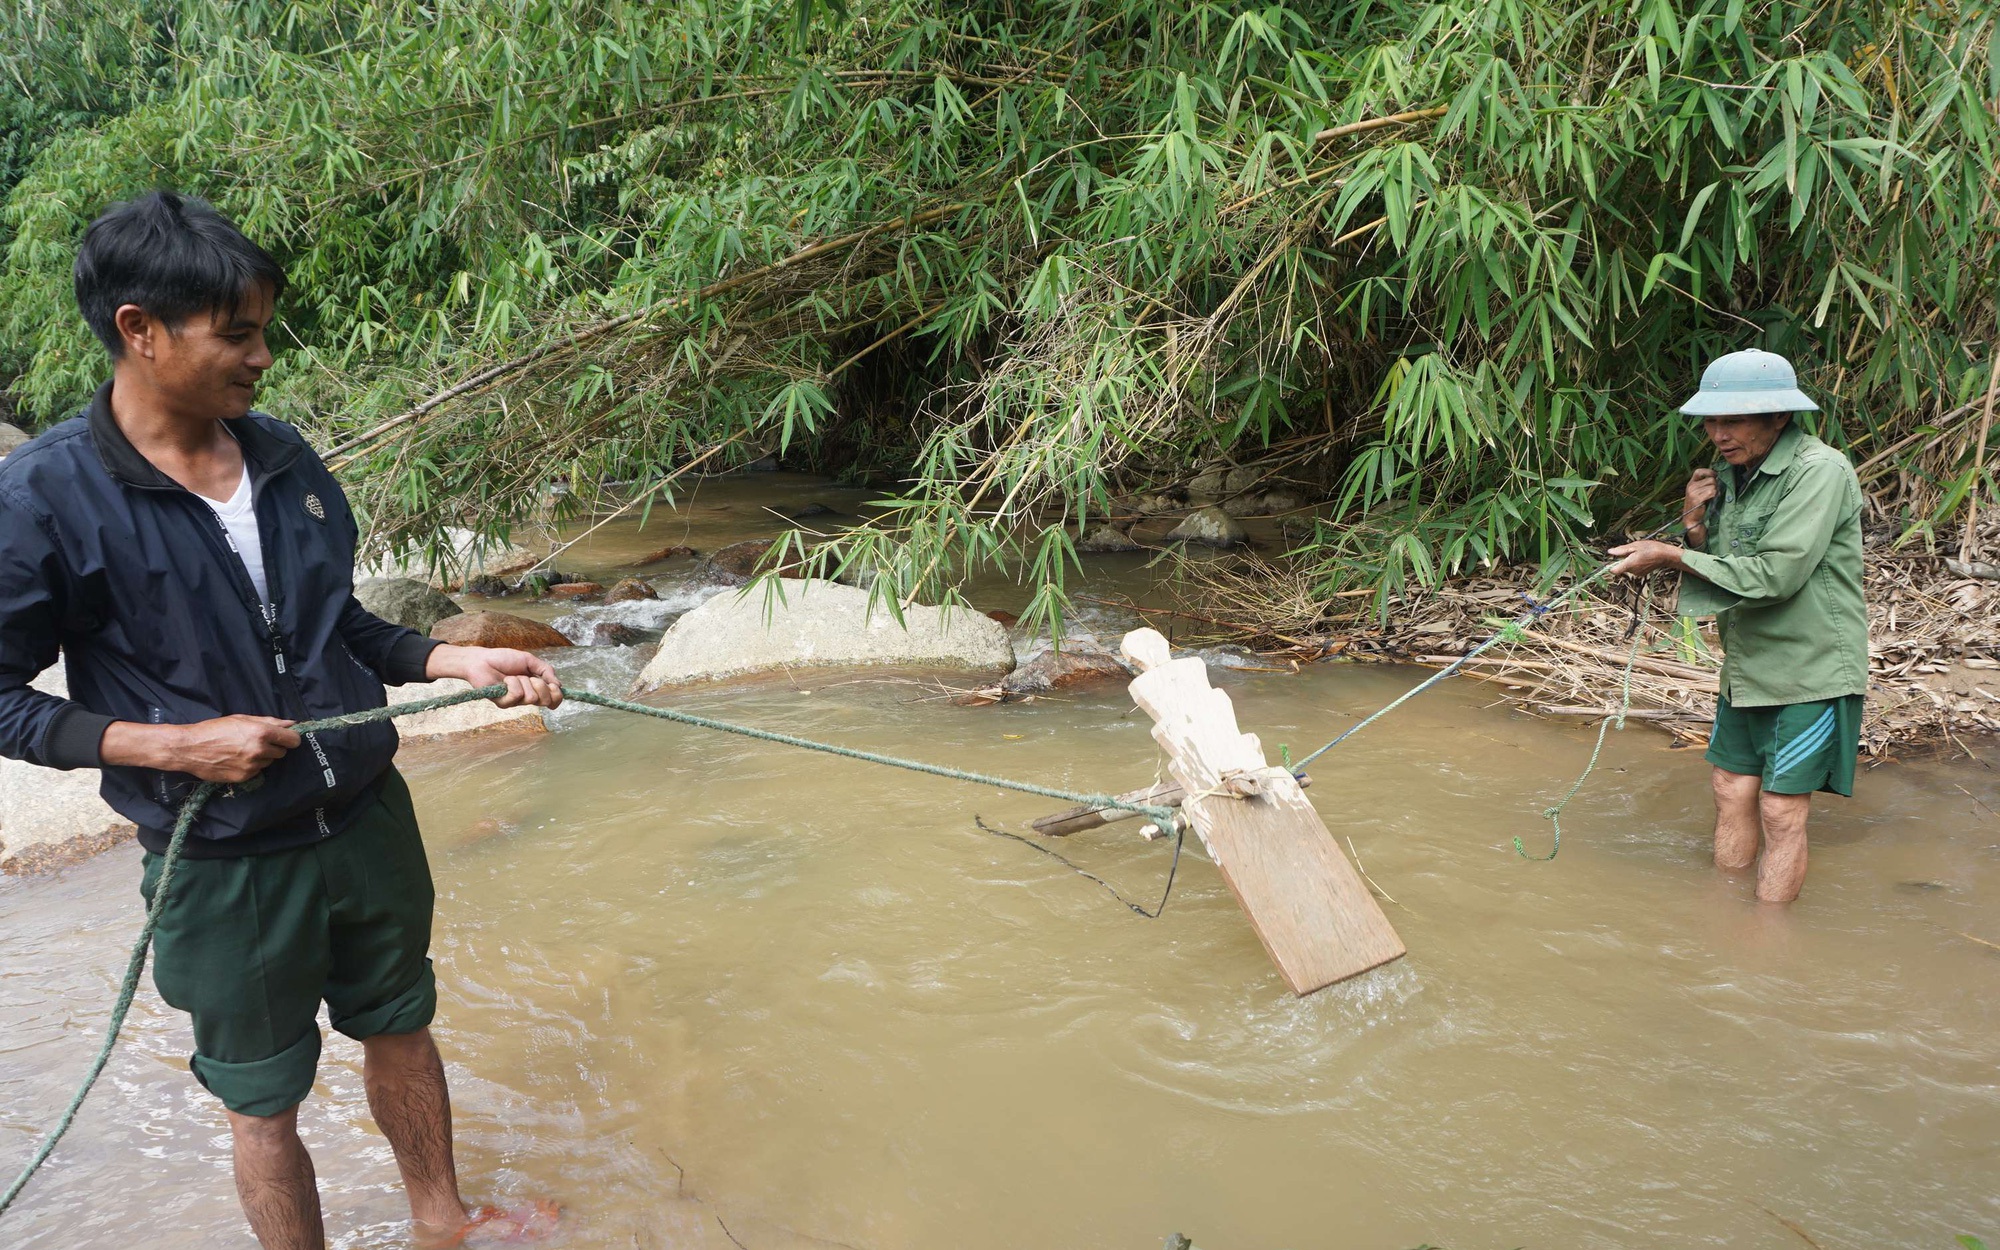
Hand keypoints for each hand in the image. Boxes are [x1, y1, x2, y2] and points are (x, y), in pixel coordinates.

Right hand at [102, 715, 300, 782]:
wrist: (190, 748)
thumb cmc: (215, 729)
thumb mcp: (242, 719)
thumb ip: (269, 722)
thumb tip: (291, 723)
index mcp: (262, 733)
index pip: (293, 740)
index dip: (290, 739)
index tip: (286, 738)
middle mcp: (259, 750)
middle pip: (282, 752)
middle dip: (273, 747)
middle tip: (256, 742)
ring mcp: (252, 766)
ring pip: (269, 762)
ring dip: (261, 757)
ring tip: (242, 750)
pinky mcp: (244, 777)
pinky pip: (257, 772)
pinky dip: (251, 767)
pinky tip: (236, 760)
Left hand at [427, 643, 563, 707]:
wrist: (482, 660)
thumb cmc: (503, 659)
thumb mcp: (530, 660)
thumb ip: (546, 671)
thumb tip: (559, 685)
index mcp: (535, 688)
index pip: (553, 700)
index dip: (556, 695)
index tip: (553, 684)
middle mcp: (527, 698)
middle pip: (546, 701)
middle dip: (541, 686)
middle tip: (530, 677)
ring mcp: (516, 702)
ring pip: (531, 698)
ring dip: (524, 681)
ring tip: (513, 676)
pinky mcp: (504, 703)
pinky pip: (517, 695)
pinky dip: (513, 683)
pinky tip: (505, 680)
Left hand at [1606, 539, 1684, 576]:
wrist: (1666, 555)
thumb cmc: (1651, 548)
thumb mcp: (1635, 546)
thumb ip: (1621, 550)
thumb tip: (1610, 552)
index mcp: (1629, 564)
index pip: (1613, 571)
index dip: (1610, 565)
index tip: (1612, 559)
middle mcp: (1632, 571)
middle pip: (1620, 567)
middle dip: (1622, 560)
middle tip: (1630, 551)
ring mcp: (1637, 574)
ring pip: (1627, 567)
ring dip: (1629, 561)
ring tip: (1638, 553)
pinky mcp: (1642, 574)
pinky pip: (1633, 569)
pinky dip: (1635, 563)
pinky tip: (1642, 557)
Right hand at [1683, 468, 1717, 529]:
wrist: (1691, 518)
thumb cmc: (1698, 505)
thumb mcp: (1698, 491)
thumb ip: (1704, 484)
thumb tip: (1717, 477)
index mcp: (1690, 483)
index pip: (1699, 471)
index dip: (1709, 472)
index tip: (1715, 476)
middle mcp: (1690, 486)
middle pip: (1710, 479)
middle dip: (1715, 485)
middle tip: (1713, 492)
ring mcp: (1693, 492)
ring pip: (1712, 486)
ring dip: (1715, 491)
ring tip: (1711, 497)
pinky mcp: (1697, 498)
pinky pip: (1711, 492)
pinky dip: (1714, 495)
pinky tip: (1711, 499)